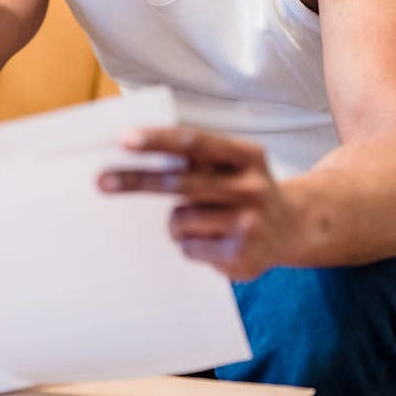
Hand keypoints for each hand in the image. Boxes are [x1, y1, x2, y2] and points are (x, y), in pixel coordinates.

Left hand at [98, 127, 297, 280]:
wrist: (294, 228)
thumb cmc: (242, 189)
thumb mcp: (231, 163)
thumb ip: (195, 157)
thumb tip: (133, 153)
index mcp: (246, 155)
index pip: (195, 142)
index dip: (158, 140)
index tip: (124, 139)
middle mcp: (252, 186)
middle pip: (181, 182)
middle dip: (137, 181)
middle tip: (101, 181)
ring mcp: (249, 223)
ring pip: (181, 219)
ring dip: (174, 223)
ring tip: (191, 223)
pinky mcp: (243, 255)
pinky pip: (190, 248)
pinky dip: (188, 245)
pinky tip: (210, 243)